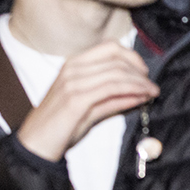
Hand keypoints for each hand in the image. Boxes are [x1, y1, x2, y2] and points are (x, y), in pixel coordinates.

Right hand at [16, 42, 157, 161]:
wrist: (36, 143)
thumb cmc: (62, 124)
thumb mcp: (90, 105)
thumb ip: (113, 96)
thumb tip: (141, 92)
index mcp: (74, 64)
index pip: (110, 47)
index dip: (133, 57)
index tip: (144, 72)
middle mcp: (73, 69)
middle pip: (117, 60)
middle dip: (141, 73)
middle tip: (153, 86)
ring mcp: (73, 83)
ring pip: (117, 74)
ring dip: (140, 83)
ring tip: (153, 93)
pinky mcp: (76, 99)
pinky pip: (111, 90)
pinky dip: (131, 93)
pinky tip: (142, 99)